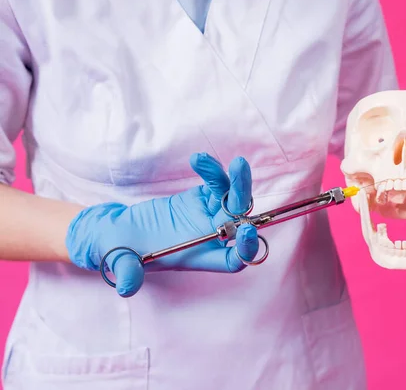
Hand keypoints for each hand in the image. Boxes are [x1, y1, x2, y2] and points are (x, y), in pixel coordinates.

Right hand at [66, 153, 258, 296]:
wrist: (117, 231)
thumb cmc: (120, 251)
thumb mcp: (120, 261)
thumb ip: (127, 272)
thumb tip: (126, 288)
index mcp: (199, 258)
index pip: (233, 260)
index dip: (245, 248)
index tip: (247, 230)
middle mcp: (211, 238)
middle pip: (240, 220)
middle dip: (242, 196)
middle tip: (239, 171)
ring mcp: (209, 216)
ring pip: (233, 198)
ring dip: (234, 178)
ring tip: (224, 161)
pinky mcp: (202, 198)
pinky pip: (216, 183)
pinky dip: (211, 171)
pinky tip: (199, 160)